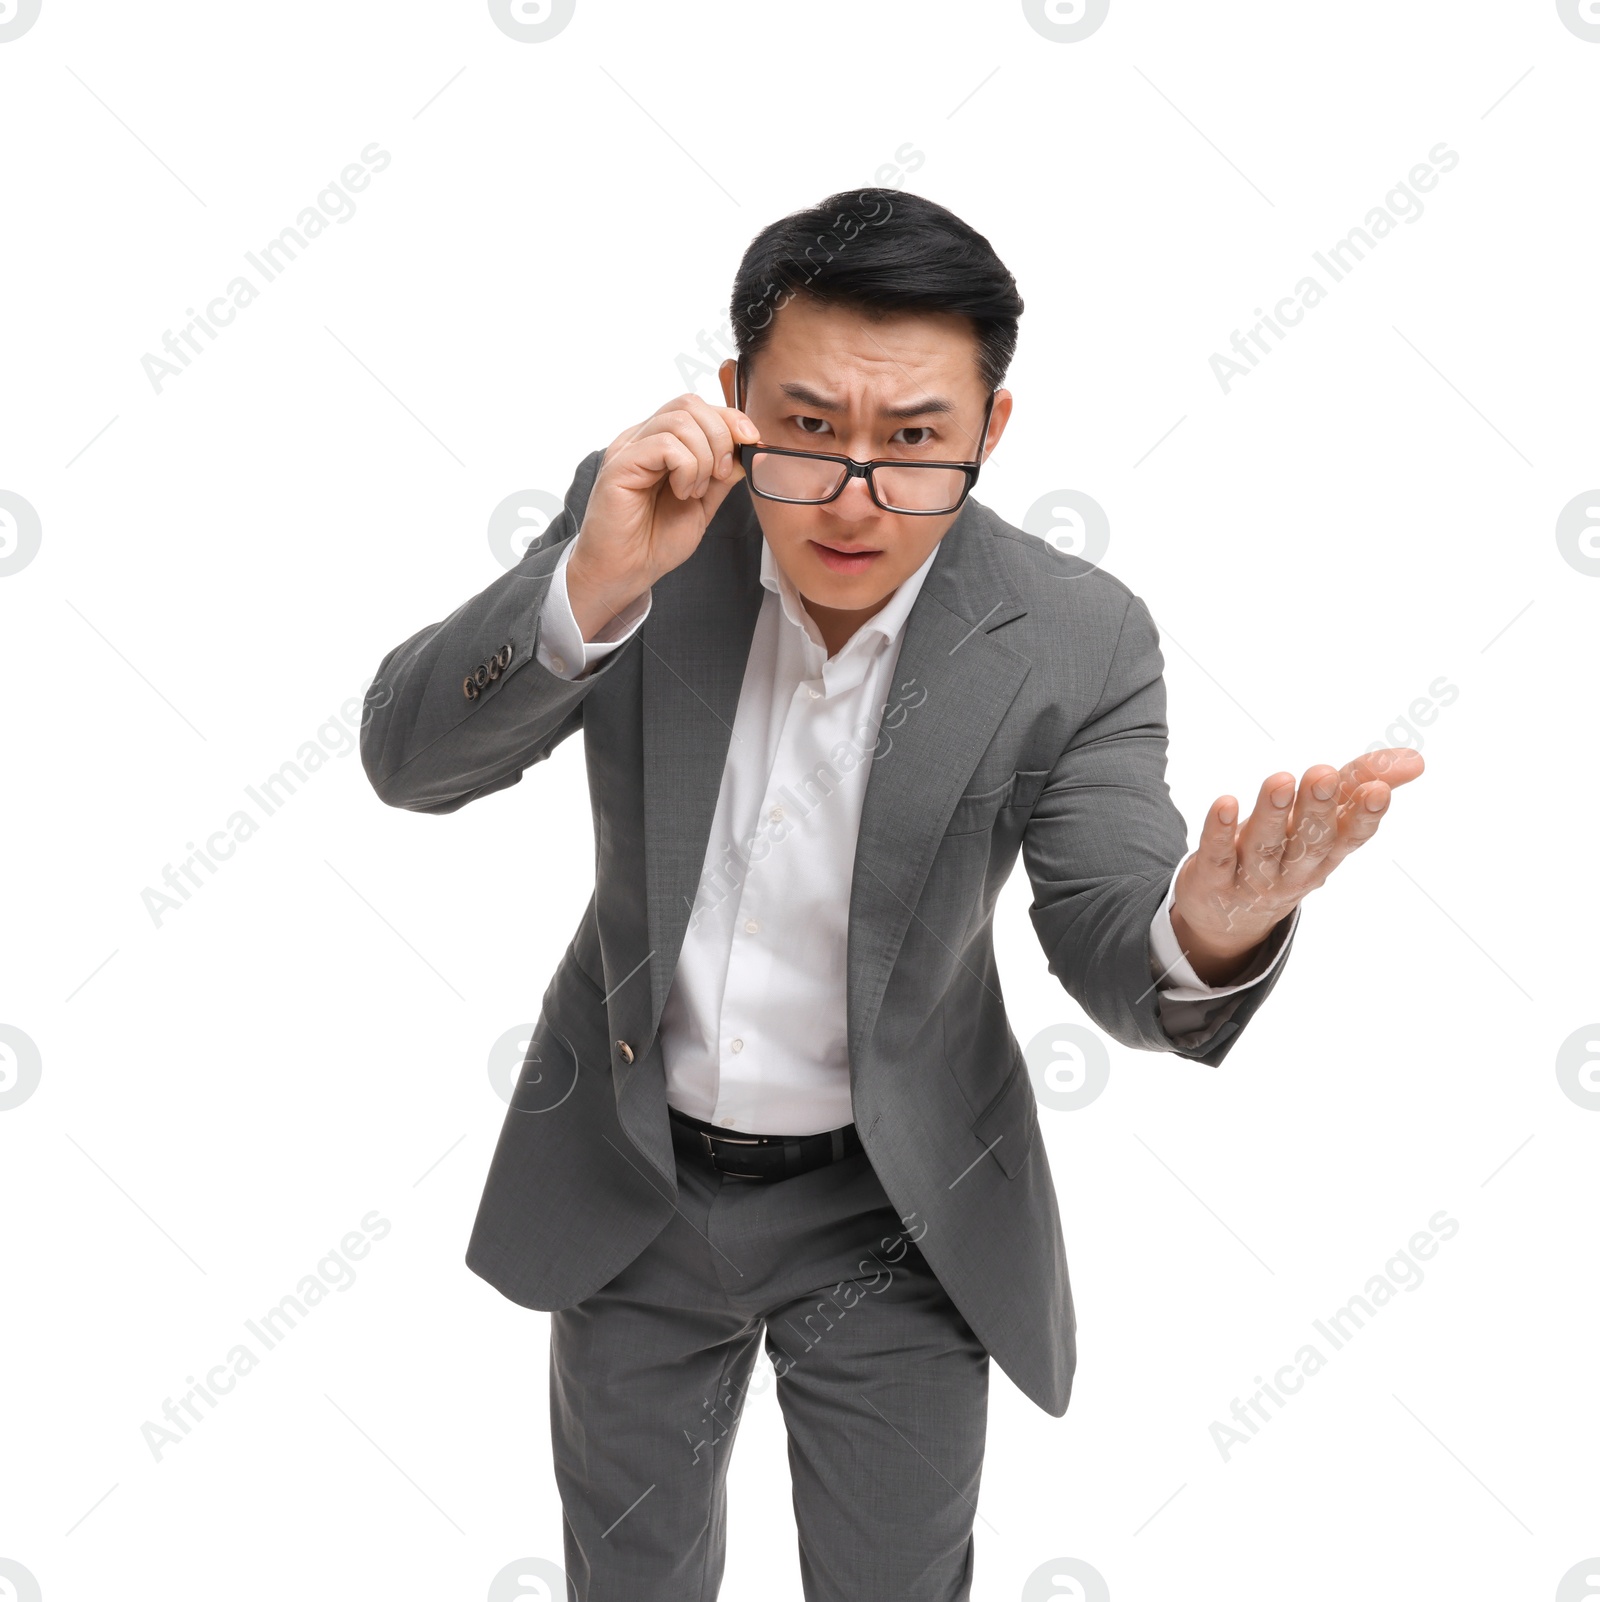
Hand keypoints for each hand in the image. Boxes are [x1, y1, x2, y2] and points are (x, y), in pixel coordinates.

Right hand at [566, 393, 760, 641]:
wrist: (626, 573)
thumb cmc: (655, 541)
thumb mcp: (703, 504)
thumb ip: (721, 475)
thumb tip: (747, 448)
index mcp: (660, 443)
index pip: (698, 408)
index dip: (730, 419)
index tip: (751, 442)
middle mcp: (642, 439)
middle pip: (690, 404)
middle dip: (720, 436)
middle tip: (720, 474)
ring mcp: (629, 449)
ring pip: (679, 421)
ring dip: (702, 457)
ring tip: (695, 491)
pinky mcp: (619, 465)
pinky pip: (665, 445)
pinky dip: (686, 468)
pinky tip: (681, 493)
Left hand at [1168, 747, 1425, 984]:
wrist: (1230, 918)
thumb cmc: (1287, 853)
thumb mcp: (1325, 821)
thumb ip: (1362, 782)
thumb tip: (1415, 758)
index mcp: (1326, 853)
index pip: (1350, 836)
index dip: (1364, 816)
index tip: (1378, 791)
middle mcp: (1294, 868)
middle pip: (1309, 841)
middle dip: (1317, 809)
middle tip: (1322, 774)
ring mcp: (1254, 877)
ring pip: (1265, 846)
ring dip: (1272, 814)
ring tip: (1280, 781)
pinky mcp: (1214, 877)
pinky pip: (1218, 854)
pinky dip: (1220, 831)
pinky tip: (1225, 804)